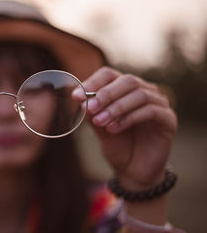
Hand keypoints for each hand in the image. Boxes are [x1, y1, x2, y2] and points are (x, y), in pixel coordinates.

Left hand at [73, 67, 176, 189]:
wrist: (133, 171)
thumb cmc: (117, 146)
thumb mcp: (99, 128)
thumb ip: (93, 113)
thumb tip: (82, 98)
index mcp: (125, 89)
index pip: (109, 74)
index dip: (93, 82)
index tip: (76, 96)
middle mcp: (145, 91)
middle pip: (127, 81)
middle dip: (105, 94)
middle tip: (89, 109)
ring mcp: (159, 104)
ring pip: (140, 94)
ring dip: (116, 108)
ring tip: (100, 122)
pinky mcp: (168, 119)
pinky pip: (150, 111)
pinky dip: (129, 118)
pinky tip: (113, 129)